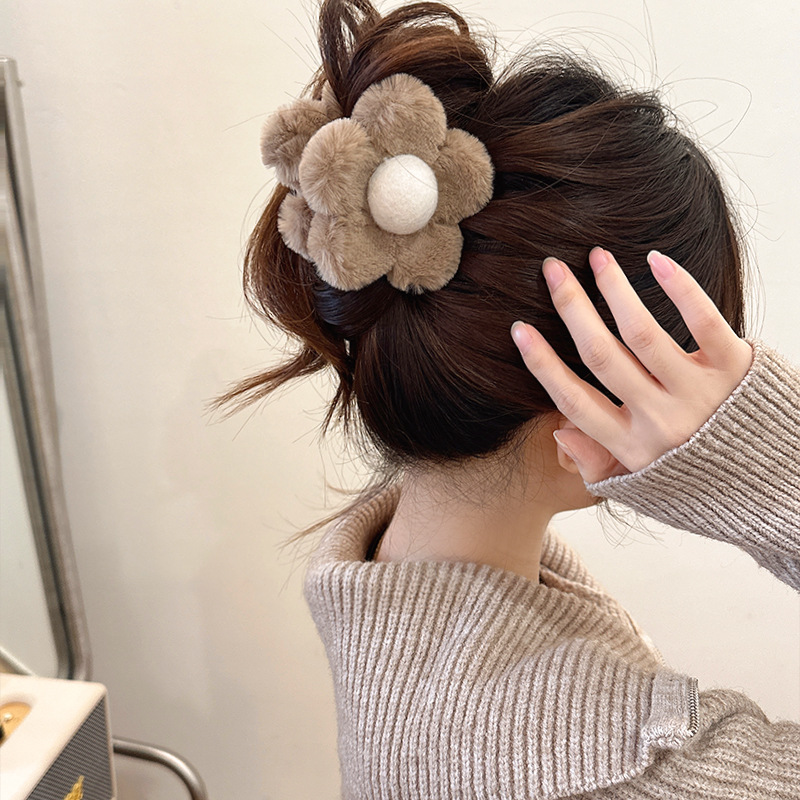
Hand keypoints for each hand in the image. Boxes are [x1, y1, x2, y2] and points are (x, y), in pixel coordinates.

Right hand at [511, 247, 753, 483]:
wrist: (775, 485)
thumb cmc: (700, 480)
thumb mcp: (641, 487)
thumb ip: (595, 464)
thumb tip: (558, 430)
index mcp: (631, 447)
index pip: (573, 400)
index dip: (542, 363)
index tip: (519, 328)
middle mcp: (660, 420)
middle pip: (601, 356)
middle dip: (571, 308)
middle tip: (551, 269)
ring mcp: (698, 392)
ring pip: (643, 333)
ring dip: (614, 290)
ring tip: (596, 258)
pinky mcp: (736, 367)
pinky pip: (702, 320)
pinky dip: (679, 287)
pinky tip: (654, 260)